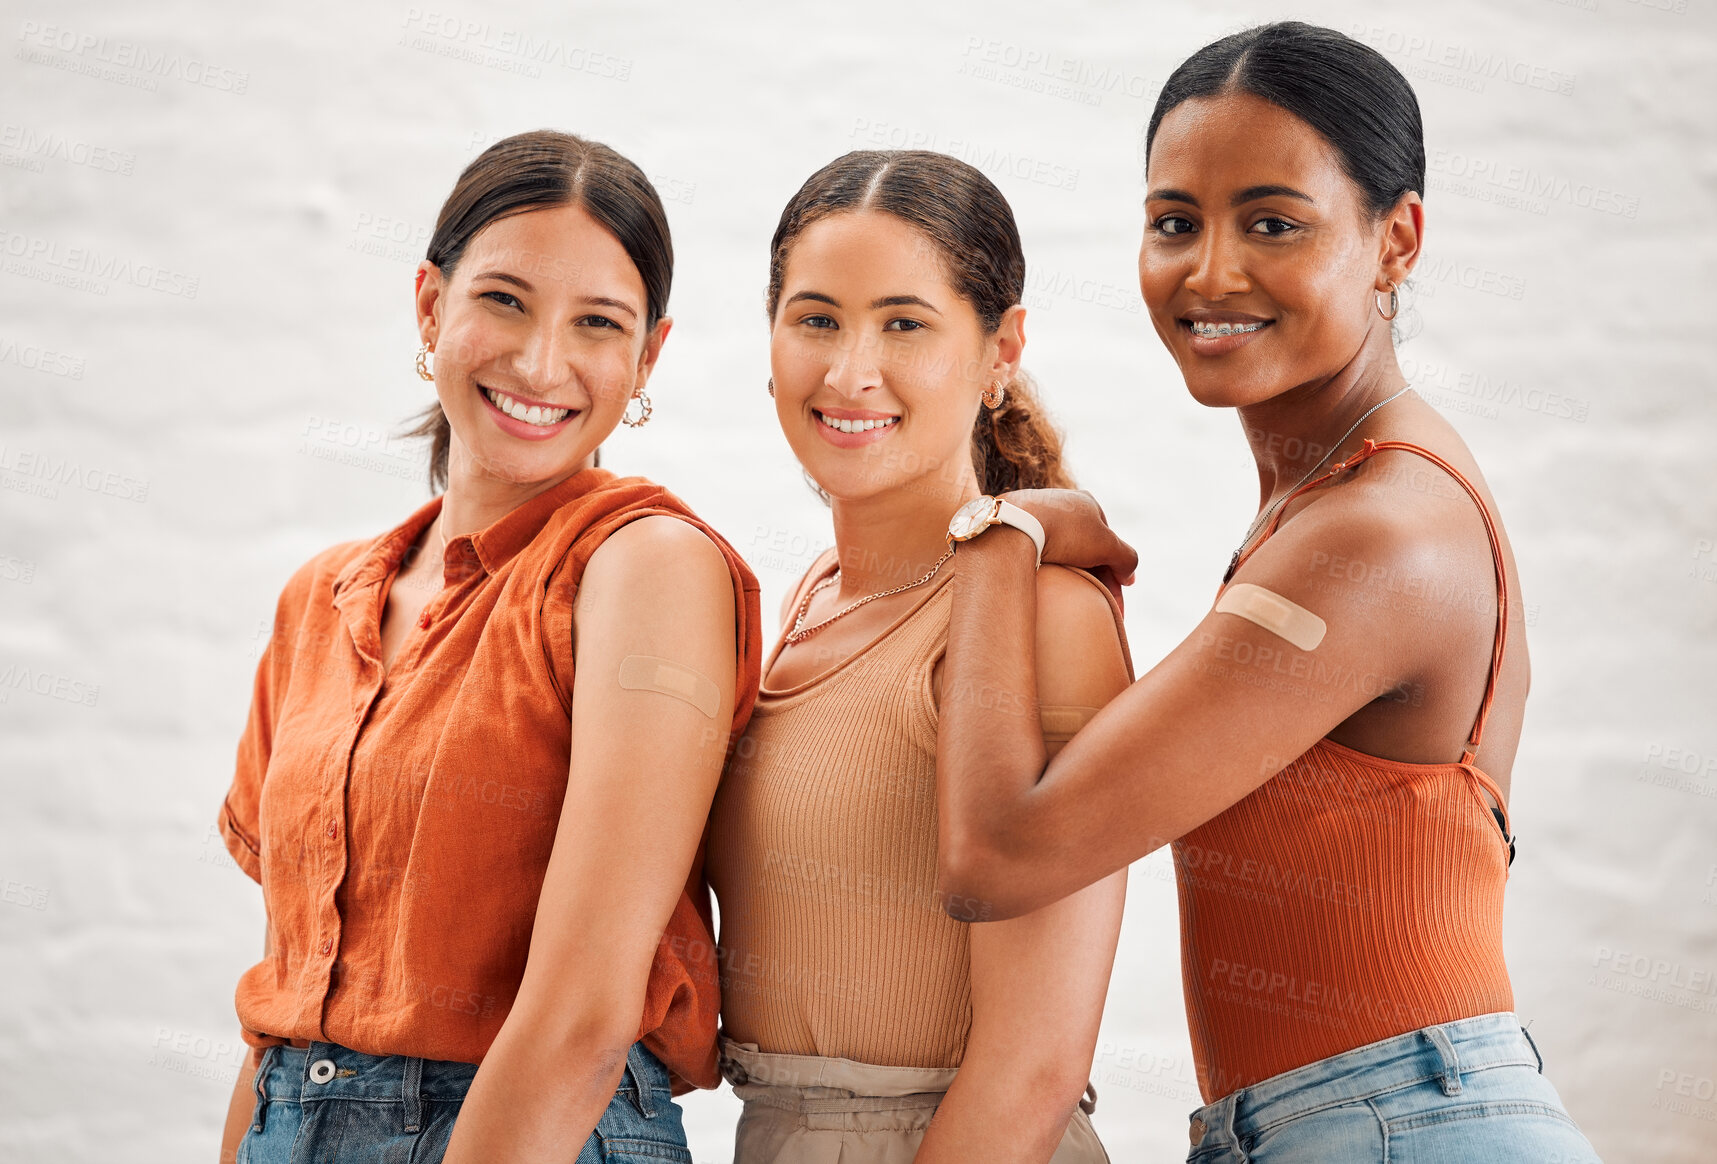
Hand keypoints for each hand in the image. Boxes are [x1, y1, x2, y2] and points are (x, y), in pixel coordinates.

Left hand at [1001, 489, 1136, 605]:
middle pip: (1085, 550)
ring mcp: (1036, 516)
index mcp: (1087, 503)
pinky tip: (1046, 587)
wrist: (1012, 526)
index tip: (1116, 606)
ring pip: (1062, 554)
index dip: (1116, 575)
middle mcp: (1062, 505)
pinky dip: (1047, 571)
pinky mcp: (1015, 529)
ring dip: (1071, 577)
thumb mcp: (1106, 544)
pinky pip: (1037, 555)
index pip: (1108, 544)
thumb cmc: (1064, 532)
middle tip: (1096, 609)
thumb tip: (1129, 576)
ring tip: (1071, 602)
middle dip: (1095, 579)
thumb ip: (1127, 558)